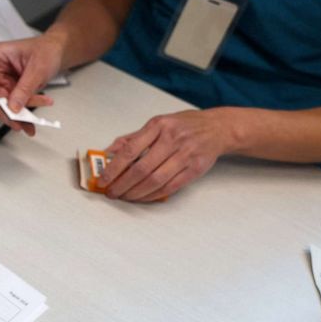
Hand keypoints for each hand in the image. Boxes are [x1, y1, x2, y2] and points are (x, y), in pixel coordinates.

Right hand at [0, 36, 58, 135]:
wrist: (56, 53)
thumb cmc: (46, 49)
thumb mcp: (38, 67)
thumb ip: (25, 87)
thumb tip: (13, 106)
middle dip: (1, 108)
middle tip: (14, 119)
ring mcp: (2, 81)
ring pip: (0, 104)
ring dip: (15, 115)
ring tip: (29, 121)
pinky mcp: (11, 92)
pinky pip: (12, 106)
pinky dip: (22, 115)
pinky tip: (30, 121)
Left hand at [99, 109, 233, 201]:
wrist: (218, 128)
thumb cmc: (183, 126)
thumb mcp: (157, 124)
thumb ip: (132, 139)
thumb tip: (107, 153)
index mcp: (158, 126)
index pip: (130, 150)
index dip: (113, 168)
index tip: (103, 180)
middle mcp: (172, 139)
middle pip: (142, 169)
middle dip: (123, 185)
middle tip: (112, 192)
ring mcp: (186, 154)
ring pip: (156, 180)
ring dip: (136, 193)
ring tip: (125, 196)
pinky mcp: (196, 168)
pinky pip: (170, 187)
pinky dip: (153, 195)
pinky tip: (143, 197)